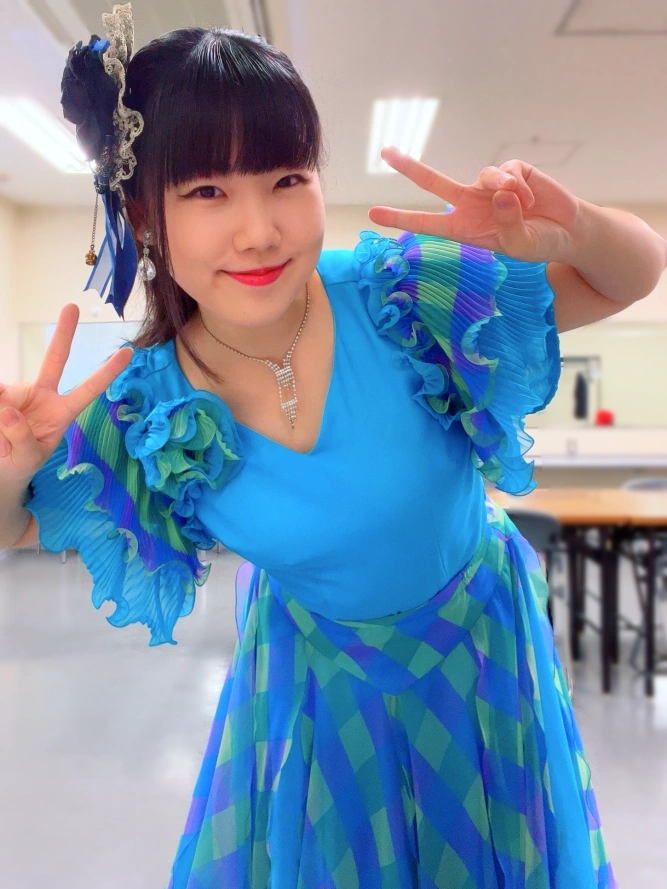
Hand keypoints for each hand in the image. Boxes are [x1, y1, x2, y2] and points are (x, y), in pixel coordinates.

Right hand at [0, 304, 132, 485]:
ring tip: (1, 445)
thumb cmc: (20, 463)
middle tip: (73, 306)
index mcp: (62, 412)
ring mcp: (18, 392)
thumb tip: (9, 410)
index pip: (88, 390)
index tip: (129, 351)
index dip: (107, 372)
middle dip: (64, 333)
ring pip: (7, 394)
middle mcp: (42, 395)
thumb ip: (22, 439)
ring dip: (2, 420)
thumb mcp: (27, 458)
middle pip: (55, 359)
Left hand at [368, 147, 583, 263]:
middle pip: (434, 182)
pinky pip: (507, 174)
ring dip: (506, 193)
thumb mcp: (520, 244)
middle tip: (385, 152)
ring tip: (525, 208)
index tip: (374, 213)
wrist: (567, 230)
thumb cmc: (538, 243)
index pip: (428, 223)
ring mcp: (489, 186)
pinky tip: (532, 199)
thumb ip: (508, 223)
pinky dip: (521, 187)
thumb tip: (500, 192)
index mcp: (464, 228)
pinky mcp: (511, 171)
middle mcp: (470, 204)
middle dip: (411, 166)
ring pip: (484, 177)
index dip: (401, 218)